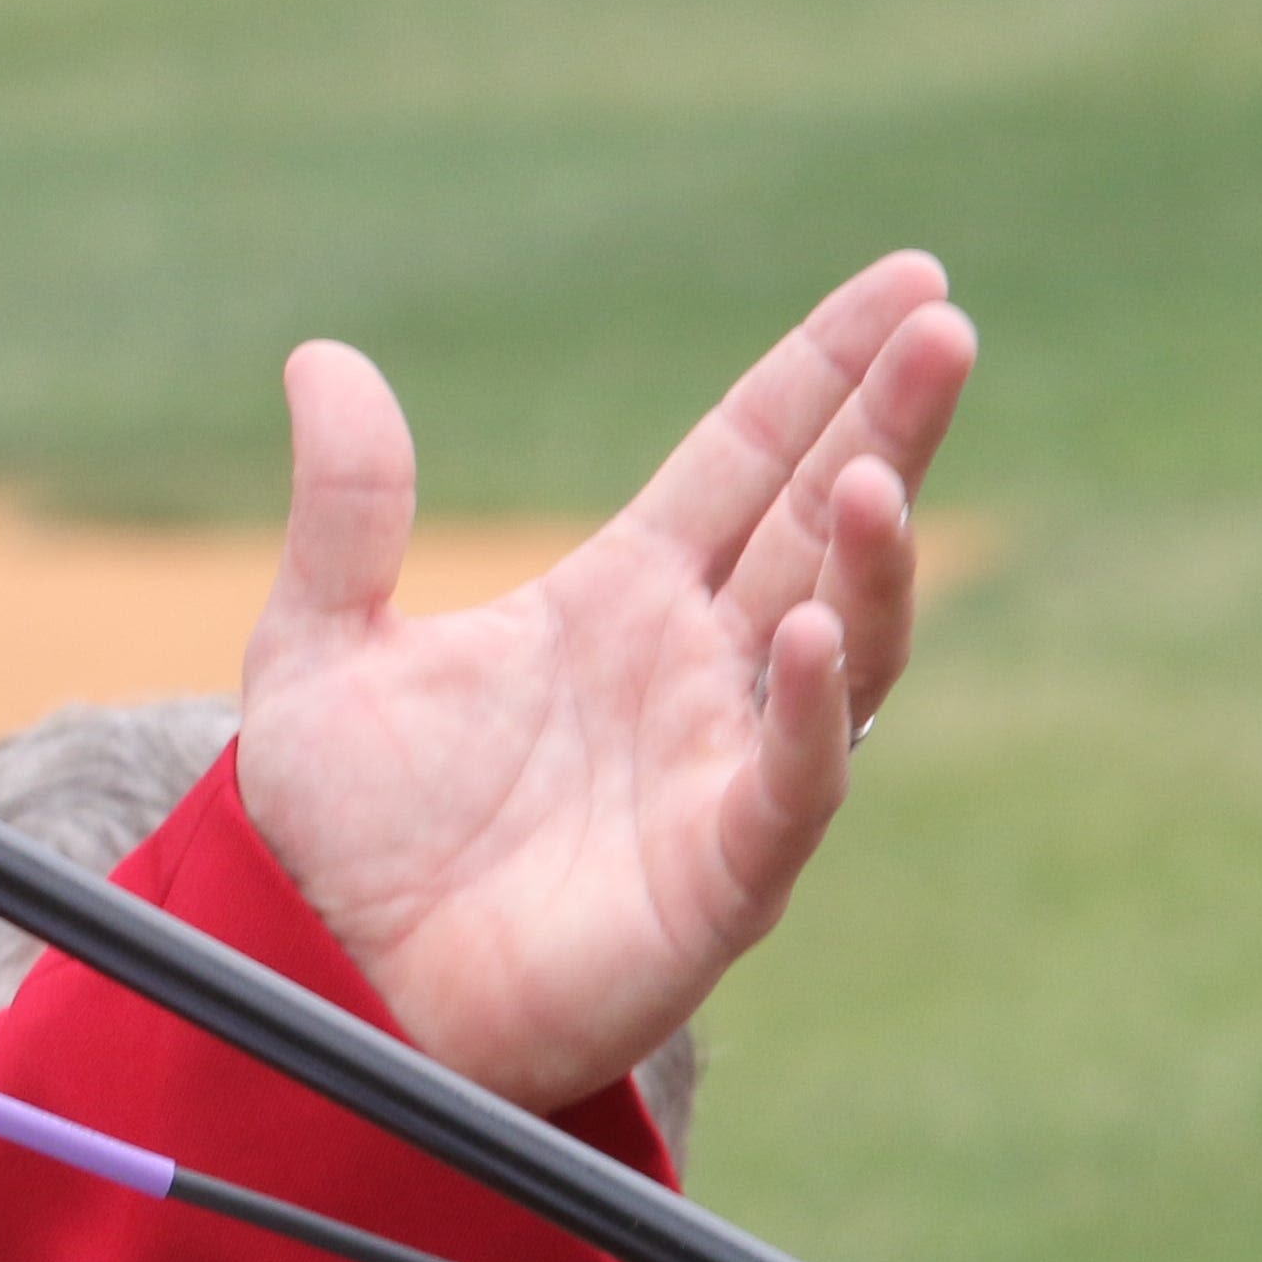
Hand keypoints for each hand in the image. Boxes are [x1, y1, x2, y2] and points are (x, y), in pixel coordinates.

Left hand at [234, 253, 975, 1111]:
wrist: (335, 983)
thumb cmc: (347, 832)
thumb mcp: (317, 649)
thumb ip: (344, 513)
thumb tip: (322, 358)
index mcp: (619, 597)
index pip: (746, 455)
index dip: (823, 370)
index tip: (908, 278)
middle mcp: (695, 668)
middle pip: (821, 519)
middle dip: (889, 422)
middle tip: (944, 323)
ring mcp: (722, 763)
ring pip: (841, 638)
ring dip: (872, 557)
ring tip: (879, 472)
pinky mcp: (722, 870)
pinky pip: (794, 778)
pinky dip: (811, 707)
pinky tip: (815, 631)